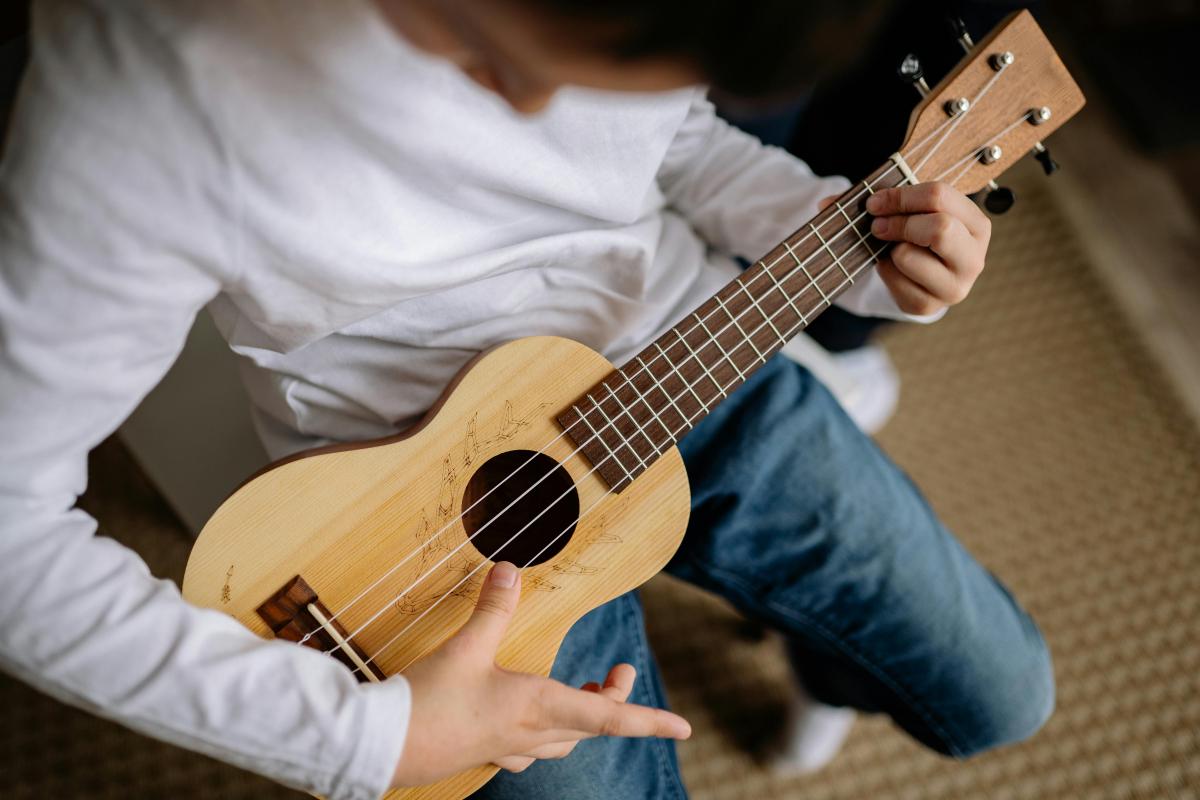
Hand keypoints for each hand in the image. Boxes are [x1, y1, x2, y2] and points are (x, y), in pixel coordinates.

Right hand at [391, 562, 690, 787]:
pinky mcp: (483, 752)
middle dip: (614, 701)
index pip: (610, 716)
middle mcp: (530, 733)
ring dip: (582, 719)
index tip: (683, 728)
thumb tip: (511, 568)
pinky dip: (544, 734)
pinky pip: (529, 749)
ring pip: (563, 740)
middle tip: (619, 672)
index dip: (649, 719)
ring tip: (584, 694)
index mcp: (538, 707)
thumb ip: (492, 608)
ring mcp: (507, 747)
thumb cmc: (428, 703)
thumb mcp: (465, 649)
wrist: (381, 748)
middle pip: (590, 724)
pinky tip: (526, 724)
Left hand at [858, 182, 990, 316]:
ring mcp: (955, 287)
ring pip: (909, 256)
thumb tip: (825, 202)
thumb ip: (878, 200)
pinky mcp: (929, 306)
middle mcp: (973, 258)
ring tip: (890, 248)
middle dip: (899, 223)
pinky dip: (885, 270)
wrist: (922, 276)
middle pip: (938, 228)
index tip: (874, 202)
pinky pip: (895, 281)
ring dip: (890, 249)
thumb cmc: (917, 234)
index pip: (940, 196)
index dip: (900, 196)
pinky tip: (891, 267)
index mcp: (976, 225)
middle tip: (877, 226)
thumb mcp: (909, 212)